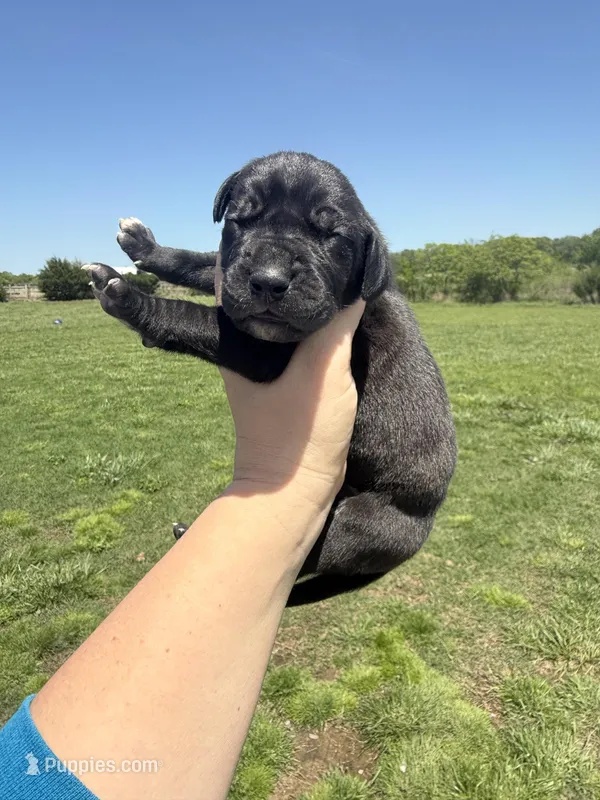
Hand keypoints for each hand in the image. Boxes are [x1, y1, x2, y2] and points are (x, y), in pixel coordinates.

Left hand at [215, 258, 364, 508]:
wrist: (294, 494)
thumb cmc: (298, 433)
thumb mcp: (322, 370)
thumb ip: (335, 326)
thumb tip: (352, 283)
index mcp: (238, 342)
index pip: (234, 282)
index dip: (252, 252)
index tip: (276, 224)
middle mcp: (244, 351)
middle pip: (262, 300)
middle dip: (283, 277)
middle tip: (314, 246)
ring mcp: (264, 370)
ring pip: (281, 324)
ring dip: (301, 304)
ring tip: (329, 273)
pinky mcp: (284, 387)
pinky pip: (297, 346)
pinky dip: (313, 330)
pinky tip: (336, 318)